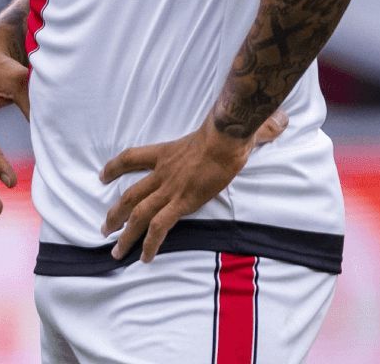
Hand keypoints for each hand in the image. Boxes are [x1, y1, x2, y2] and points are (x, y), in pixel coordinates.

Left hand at [99, 110, 289, 261]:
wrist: (226, 138)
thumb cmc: (227, 131)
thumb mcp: (223, 127)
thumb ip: (247, 128)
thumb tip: (277, 122)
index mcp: (165, 153)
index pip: (131, 158)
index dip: (114, 167)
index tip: (102, 175)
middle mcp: (162, 173)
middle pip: (130, 194)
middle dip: (115, 213)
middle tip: (104, 228)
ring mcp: (170, 189)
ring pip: (138, 214)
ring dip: (125, 233)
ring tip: (115, 251)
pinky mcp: (181, 203)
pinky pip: (160, 227)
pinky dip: (150, 243)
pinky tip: (145, 257)